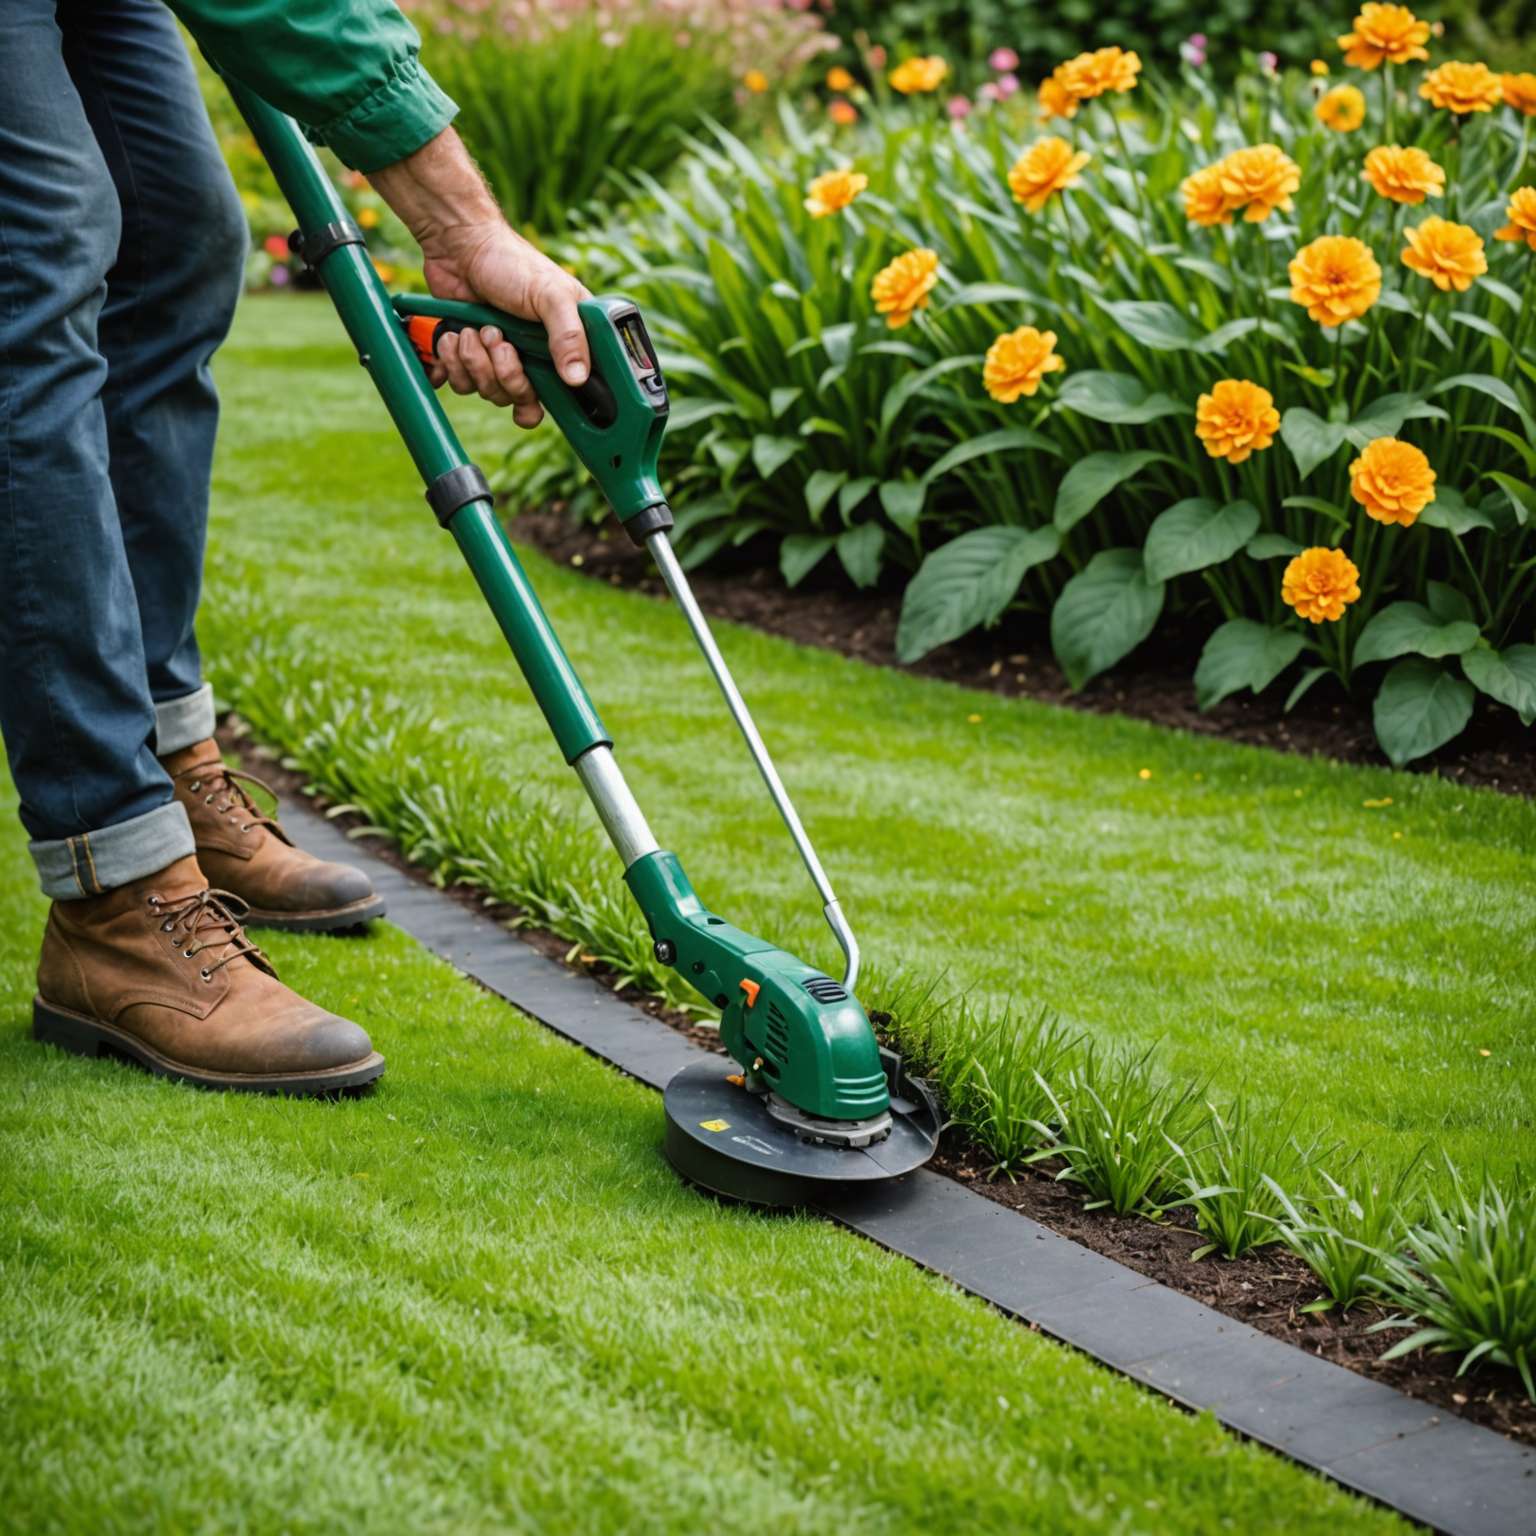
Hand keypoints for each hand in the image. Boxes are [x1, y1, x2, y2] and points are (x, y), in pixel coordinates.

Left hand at [423, 224, 590, 428]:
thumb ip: (569, 336)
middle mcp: (535, 356)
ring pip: (489, 392)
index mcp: (564, 343)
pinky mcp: (471, 356)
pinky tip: (452, 336)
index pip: (567, 392)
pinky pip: (462, 383)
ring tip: (470, 329)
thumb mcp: (550, 295)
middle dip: (503, 372)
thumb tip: (578, 378)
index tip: (533, 375)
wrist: (458, 244)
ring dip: (474, 362)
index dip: (549, 393)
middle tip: (495, 337)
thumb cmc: (511, 262)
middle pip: (521, 398)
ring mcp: (502, 357)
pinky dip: (451, 363)